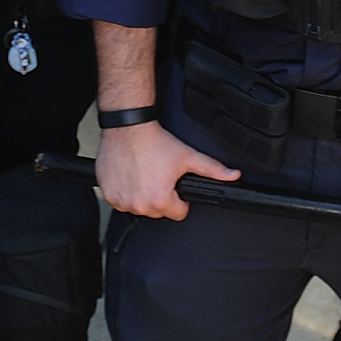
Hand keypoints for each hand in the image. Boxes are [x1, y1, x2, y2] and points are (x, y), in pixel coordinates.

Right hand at [94, 122, 237, 220]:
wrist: (127, 128)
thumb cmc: (154, 141)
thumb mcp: (187, 156)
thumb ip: (212, 169)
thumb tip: (232, 176)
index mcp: (159, 199)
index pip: (178, 213)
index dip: (180, 199)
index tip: (174, 185)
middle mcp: (139, 204)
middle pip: (158, 212)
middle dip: (160, 197)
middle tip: (159, 176)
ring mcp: (121, 201)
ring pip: (139, 207)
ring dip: (142, 196)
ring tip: (144, 174)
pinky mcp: (108, 194)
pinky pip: (121, 201)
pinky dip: (126, 192)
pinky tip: (131, 175)